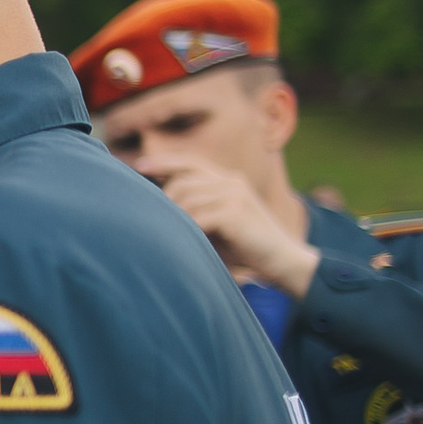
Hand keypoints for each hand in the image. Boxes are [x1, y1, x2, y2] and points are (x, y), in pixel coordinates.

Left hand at [151, 159, 319, 296]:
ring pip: (187, 201)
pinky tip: (187, 242)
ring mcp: (234, 195)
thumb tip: (157, 207)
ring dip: (176, 220)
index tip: (139, 166)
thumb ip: (197, 209)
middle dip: (166, 203)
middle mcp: (231, 182)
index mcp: (229, 180)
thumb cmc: (245, 247)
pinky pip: (197, 218)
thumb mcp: (219, 222)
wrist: (283, 261)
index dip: (164, 162)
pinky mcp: (235, 212)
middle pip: (182, 183)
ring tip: (174, 237)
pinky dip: (188, 230)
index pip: (190, 162)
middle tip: (158, 223)